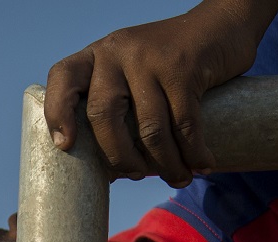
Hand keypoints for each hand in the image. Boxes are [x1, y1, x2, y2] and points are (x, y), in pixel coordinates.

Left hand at [43, 0, 277, 185]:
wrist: (219, 27)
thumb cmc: (170, 68)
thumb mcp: (134, 76)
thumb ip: (119, 110)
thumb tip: (108, 173)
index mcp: (96, 57)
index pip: (62, 79)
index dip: (58, 113)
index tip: (65, 146)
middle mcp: (116, 52)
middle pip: (104, 115)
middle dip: (120, 157)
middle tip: (137, 175)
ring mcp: (149, 57)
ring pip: (149, 127)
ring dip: (166, 163)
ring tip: (179, 178)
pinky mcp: (183, 67)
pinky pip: (184, 122)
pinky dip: (194, 152)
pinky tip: (202, 164)